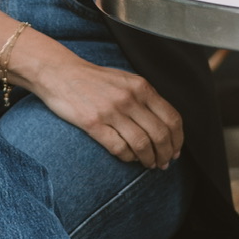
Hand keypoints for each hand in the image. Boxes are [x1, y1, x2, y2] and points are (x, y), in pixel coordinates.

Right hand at [17, 41, 183, 170]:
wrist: (60, 73)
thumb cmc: (94, 80)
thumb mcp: (126, 80)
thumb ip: (145, 97)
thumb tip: (165, 124)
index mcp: (141, 86)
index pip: (172, 118)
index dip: (178, 139)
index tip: (176, 151)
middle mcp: (129, 98)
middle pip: (160, 134)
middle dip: (166, 154)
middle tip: (164, 163)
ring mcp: (111, 111)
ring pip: (143, 144)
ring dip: (149, 159)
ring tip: (149, 164)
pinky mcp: (93, 123)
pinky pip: (119, 148)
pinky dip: (128, 158)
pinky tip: (129, 158)